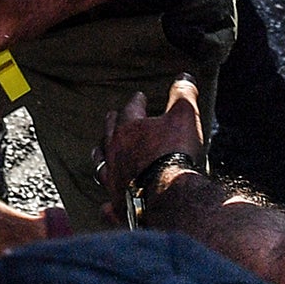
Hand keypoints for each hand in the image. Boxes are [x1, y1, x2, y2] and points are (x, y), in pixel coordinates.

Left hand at [95, 81, 205, 217]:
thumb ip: (183, 94)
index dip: (136, 101)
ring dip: (100, 155)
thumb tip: (184, 77)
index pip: (130, 109)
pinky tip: (105, 207)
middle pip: (108, 133)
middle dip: (112, 123)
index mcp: (129, 129)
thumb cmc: (175, 152)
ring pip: (100, 164)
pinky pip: (107, 204)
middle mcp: (114, 153)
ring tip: (99, 151)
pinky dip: (106, 204)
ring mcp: (113, 179)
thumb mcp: (185, 115)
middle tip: (113, 116)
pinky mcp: (117, 204)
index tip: (139, 97)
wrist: (170, 194)